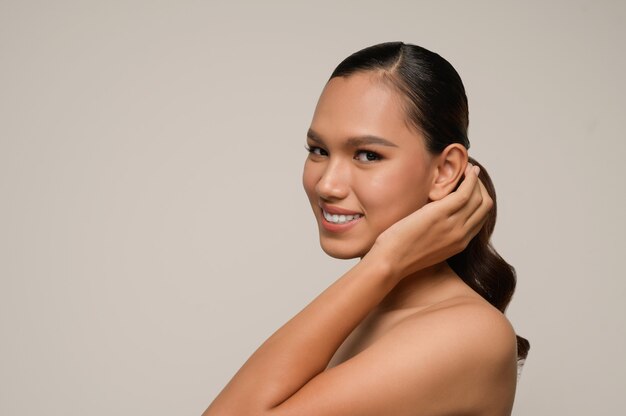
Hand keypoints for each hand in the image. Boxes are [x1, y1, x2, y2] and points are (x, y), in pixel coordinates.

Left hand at [366, 163, 492, 282]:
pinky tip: (466, 170)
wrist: (389, 262)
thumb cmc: (399, 253)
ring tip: (468, 168)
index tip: (472, 186)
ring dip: (475, 180)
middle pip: (484, 206)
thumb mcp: (426, 244)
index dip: (480, 199)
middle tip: (471, 174)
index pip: (481, 218)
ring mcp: (453, 226)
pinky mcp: (440, 214)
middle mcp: (461, 236)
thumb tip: (434, 215)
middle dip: (481, 187)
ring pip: (478, 198)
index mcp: (459, 244)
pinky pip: (465, 193)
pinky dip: (469, 179)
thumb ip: (437, 232)